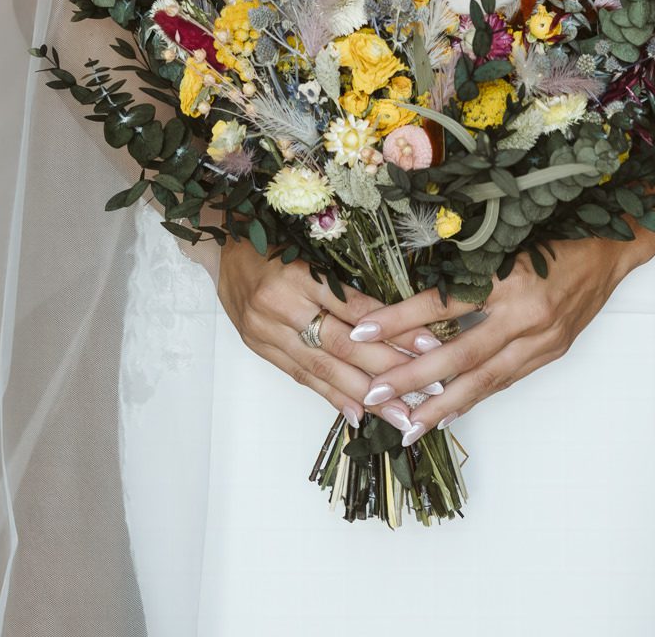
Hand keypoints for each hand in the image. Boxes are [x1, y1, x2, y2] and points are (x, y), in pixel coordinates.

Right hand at [216, 238, 440, 438]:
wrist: (225, 245)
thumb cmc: (276, 241)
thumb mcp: (312, 248)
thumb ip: (345, 282)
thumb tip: (396, 313)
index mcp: (300, 274)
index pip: (355, 308)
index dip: (393, 329)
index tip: (429, 345)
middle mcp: (282, 306)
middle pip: (342, 345)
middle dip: (387, 370)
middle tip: (425, 391)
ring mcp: (267, 331)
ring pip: (323, 368)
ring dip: (365, 395)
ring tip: (400, 414)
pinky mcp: (261, 348)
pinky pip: (301, 377)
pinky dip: (332, 397)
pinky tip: (359, 414)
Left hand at [343, 228, 654, 444]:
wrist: (612, 246)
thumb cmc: (557, 231)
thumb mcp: (508, 237)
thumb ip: (469, 264)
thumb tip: (416, 289)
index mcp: (509, 276)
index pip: (443, 303)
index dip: (400, 319)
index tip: (362, 331)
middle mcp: (525, 313)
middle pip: (460, 354)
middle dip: (414, 378)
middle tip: (375, 394)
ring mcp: (542, 339)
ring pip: (484, 380)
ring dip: (443, 405)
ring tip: (408, 425)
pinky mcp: (551, 352)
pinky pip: (506, 380)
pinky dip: (476, 397)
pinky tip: (449, 412)